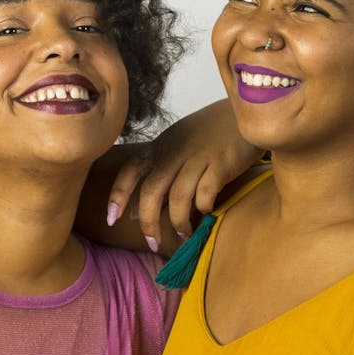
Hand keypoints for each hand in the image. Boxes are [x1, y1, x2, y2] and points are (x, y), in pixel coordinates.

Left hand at [108, 101, 261, 252]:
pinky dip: (203, 207)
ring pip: (177, 196)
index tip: (112, 219)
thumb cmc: (207, 133)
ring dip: (178, 221)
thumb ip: (156, 175)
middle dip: (148, 222)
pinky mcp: (221, 164)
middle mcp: (175, 152)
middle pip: (152, 190)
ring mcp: (198, 157)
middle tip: (153, 242)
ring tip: (183, 234)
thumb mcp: (176, 146)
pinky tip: (207, 212)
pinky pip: (205, 192)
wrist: (241, 112)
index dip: (118, 195)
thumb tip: (132, 211)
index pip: (130, 171)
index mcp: (160, 147)